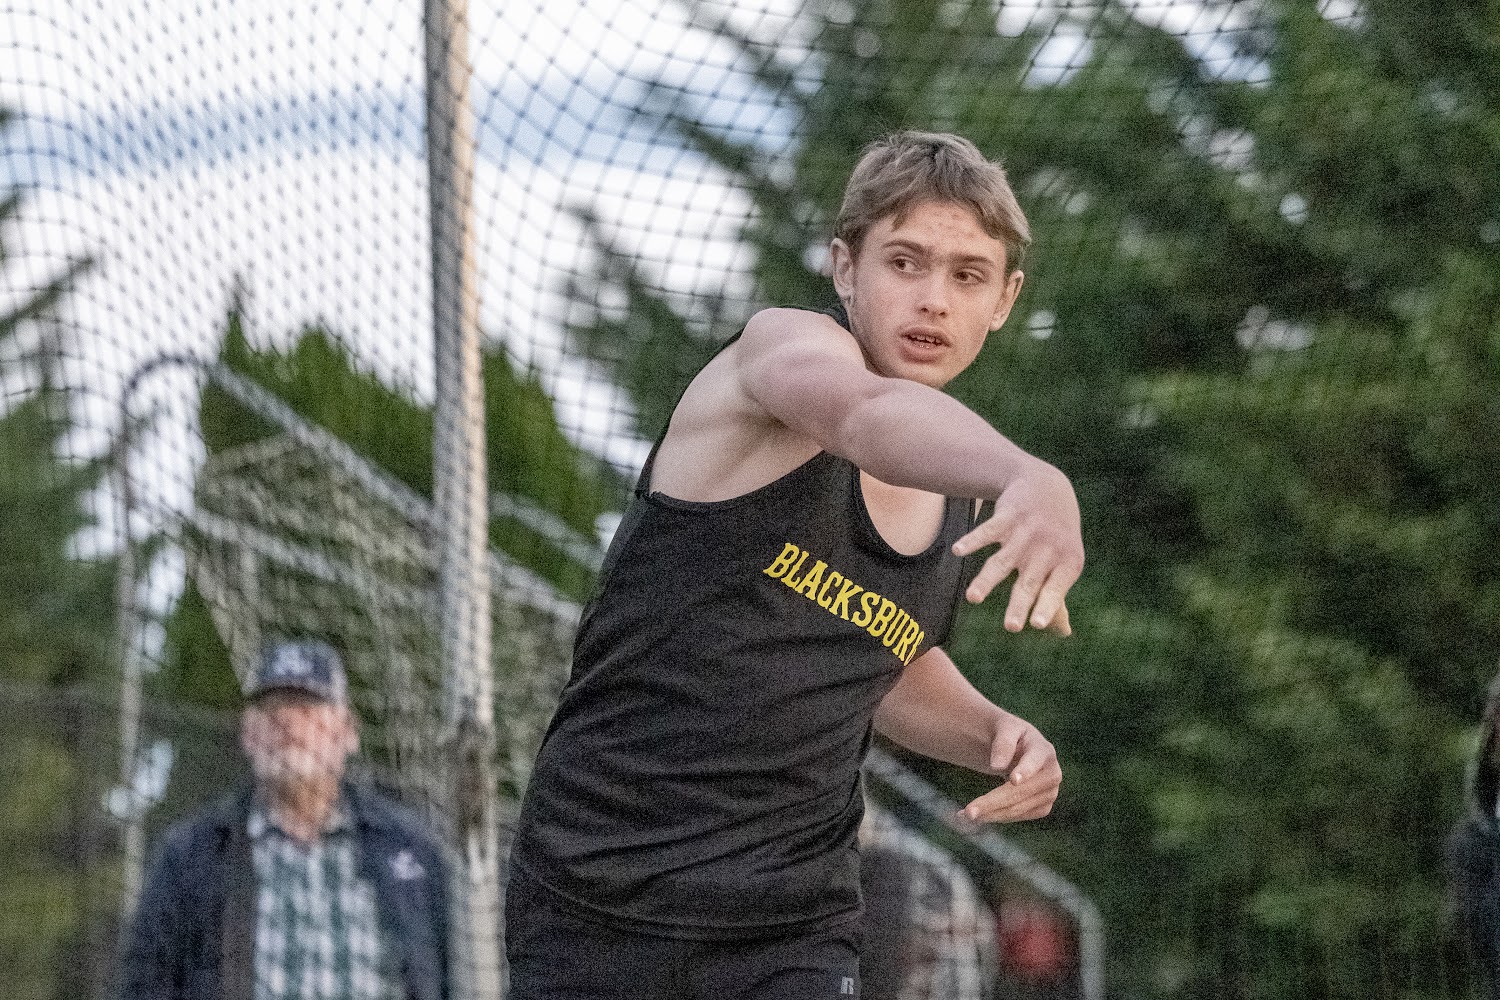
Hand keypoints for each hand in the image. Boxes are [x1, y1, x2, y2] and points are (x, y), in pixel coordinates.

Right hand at [952, 458, 1082, 633]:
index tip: (1038, 624)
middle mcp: (1047, 550)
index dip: (1047, 605)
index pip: (1055, 589)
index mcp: (1066, 563)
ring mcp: (1026, 533)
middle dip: (1019, 604)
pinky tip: (958, 551)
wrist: (1047, 486)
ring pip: (1002, 561)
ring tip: (973, 599)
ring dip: (986, 580)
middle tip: (1012, 627)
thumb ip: (1057, 594)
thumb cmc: (1056, 534)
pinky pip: (987, 531)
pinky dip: (972, 541)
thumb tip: (1062, 632)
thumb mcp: (1065, 560)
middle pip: (1028, 582)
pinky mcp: (1006, 517)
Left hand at [959, 712, 1059, 823]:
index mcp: (1044, 750)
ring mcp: (1050, 793)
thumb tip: (997, 766)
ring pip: (1018, 808)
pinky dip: (998, 817)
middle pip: (1021, 792)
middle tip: (967, 812)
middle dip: (993, 802)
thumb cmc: (1010, 734)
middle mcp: (1052, 774)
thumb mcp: (1005, 728)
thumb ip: (1003, 743)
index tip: (1012, 780)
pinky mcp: (1043, 807)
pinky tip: (980, 816)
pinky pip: (1019, 816)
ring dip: (992, 814)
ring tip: (965, 815)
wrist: (1020, 747)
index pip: (1033, 762)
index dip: (1024, 771)